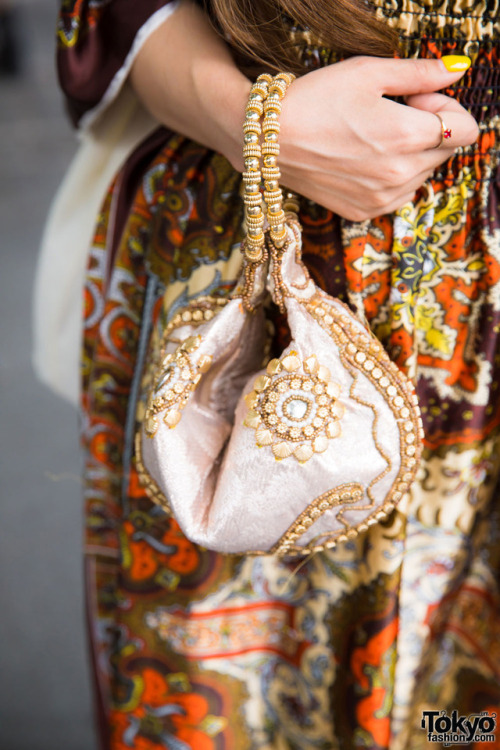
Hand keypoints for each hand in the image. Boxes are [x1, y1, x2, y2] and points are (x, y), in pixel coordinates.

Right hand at [277, 56, 478, 220]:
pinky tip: (363, 160)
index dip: (447, 109)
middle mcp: (400, 174)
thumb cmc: (315, 99)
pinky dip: (392, 177)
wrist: (268, 140)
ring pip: (422, 174)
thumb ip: (420, 73)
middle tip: (390, 114)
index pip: (466, 131)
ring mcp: (382, 198)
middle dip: (429, 130)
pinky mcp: (364, 211)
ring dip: (410, 155)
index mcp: (408, 136)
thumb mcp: (369, 72)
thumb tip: (456, 72)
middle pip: (445, 152)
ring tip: (371, 137)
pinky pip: (399, 194)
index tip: (417, 100)